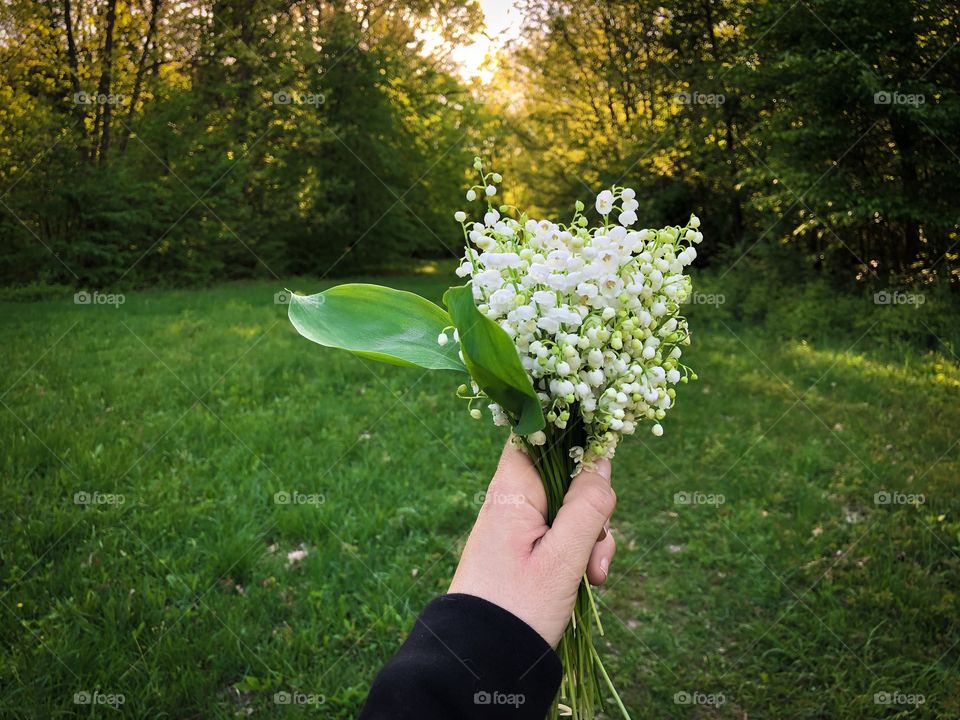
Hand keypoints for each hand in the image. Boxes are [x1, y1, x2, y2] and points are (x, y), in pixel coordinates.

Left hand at [449, 437, 616, 647]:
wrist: (481, 661)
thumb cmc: (518, 607)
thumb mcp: (563, 557)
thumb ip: (587, 506)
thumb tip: (602, 461)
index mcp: (512, 491)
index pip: (537, 434)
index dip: (572, 436)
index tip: (603, 456)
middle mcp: (512, 501)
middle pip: (566, 477)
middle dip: (593, 509)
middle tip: (596, 551)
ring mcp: (519, 526)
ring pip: (570, 510)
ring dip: (591, 539)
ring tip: (593, 577)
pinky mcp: (525, 550)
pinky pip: (561, 536)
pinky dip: (579, 555)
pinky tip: (588, 582)